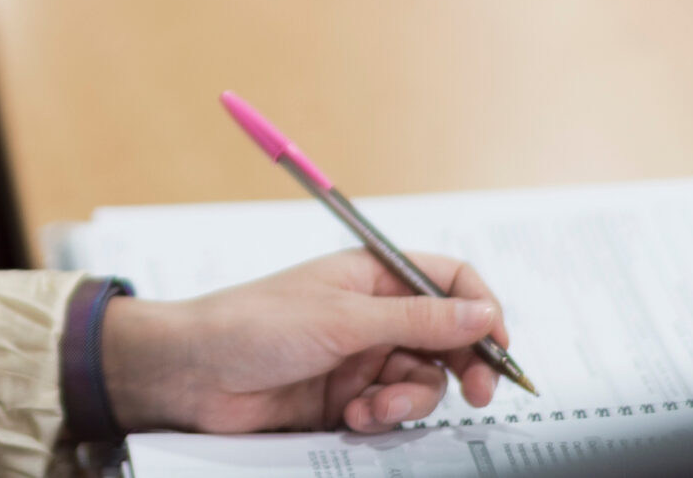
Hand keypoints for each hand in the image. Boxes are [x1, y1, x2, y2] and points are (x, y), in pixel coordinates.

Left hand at [103, 250, 510, 434]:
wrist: (193, 375)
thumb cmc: (252, 325)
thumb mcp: (342, 320)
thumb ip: (418, 322)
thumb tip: (483, 313)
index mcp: (370, 275)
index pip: (448, 281)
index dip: (481, 308)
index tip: (499, 344)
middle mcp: (372, 314)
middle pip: (447, 338)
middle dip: (464, 365)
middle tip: (477, 393)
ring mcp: (360, 357)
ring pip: (422, 380)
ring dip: (409, 398)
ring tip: (374, 407)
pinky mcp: (347, 398)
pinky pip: (391, 410)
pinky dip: (381, 417)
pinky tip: (351, 417)